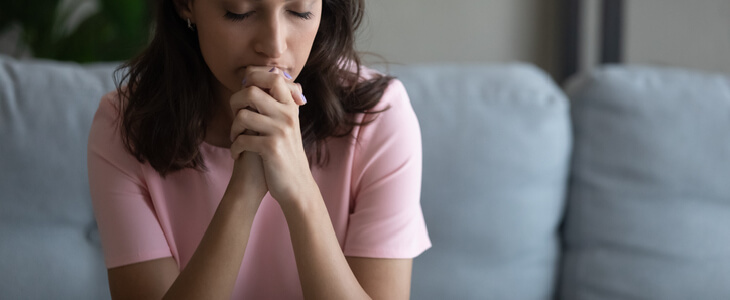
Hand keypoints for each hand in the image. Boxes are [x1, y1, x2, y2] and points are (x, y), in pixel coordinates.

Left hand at [228, 66, 314, 205]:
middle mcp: (288, 115)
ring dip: (233, 129)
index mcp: (291, 106)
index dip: (253, 78)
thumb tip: (252, 79)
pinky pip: (242, 139)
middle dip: (235, 103)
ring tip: (236, 138)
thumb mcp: (286, 125)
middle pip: (251, 91)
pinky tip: (238, 153)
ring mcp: (280, 131)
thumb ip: (275, 103)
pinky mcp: (271, 148)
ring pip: (242, 115)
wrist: (296, 185)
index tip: (244, 92)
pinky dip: (235, 147)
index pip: (273, 76)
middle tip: (236, 116)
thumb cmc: (285, 153)